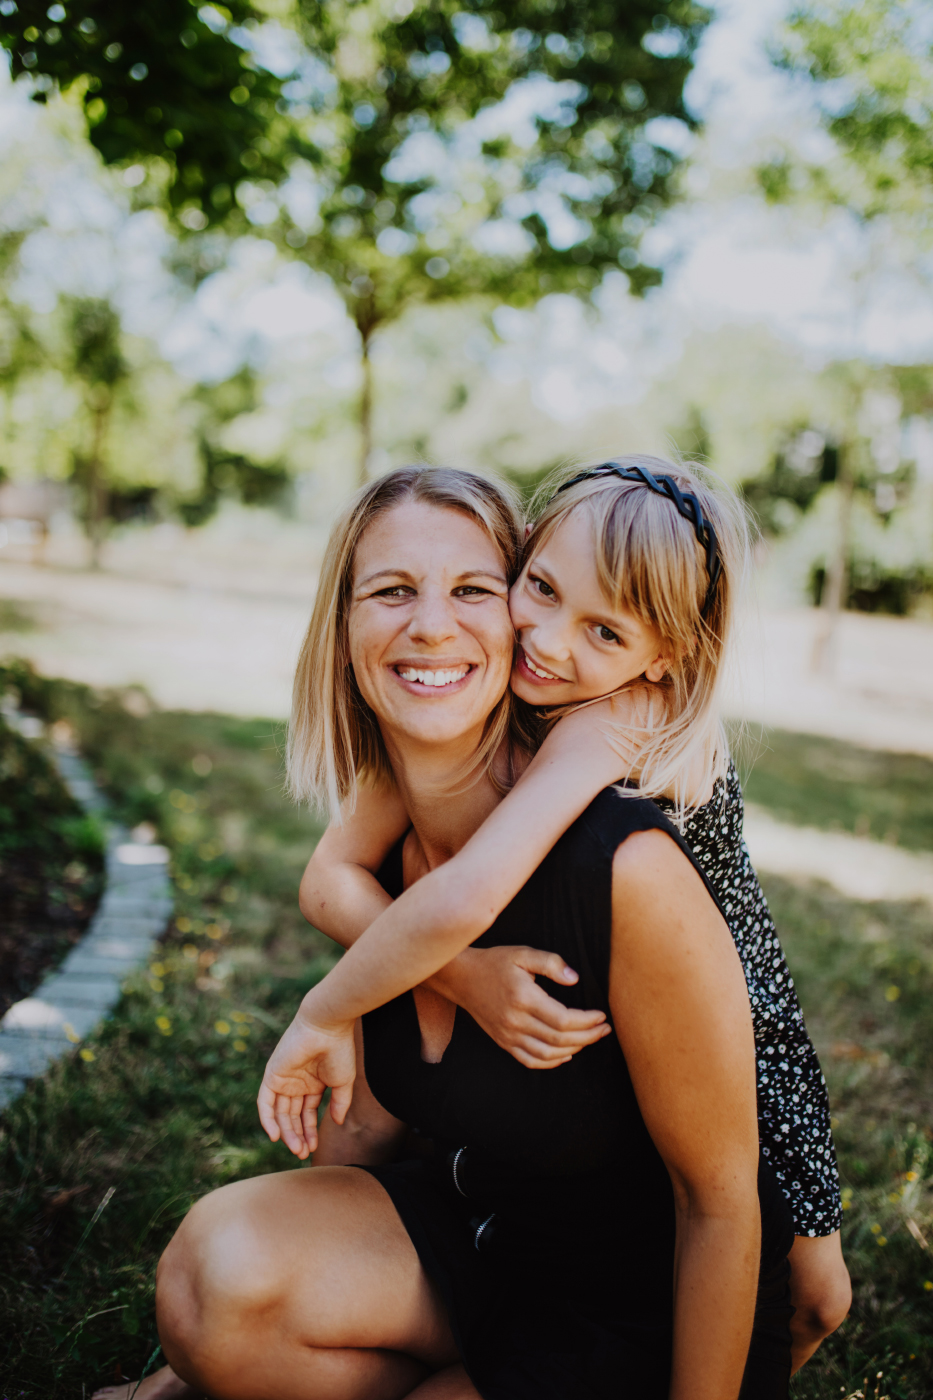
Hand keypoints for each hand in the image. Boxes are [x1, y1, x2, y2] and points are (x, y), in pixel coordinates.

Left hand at [257, 1010, 355, 1158]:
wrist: (328, 1027)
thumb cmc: (339, 1051)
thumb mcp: (343, 1083)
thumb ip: (339, 1104)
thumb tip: (337, 1123)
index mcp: (313, 1084)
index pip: (307, 1114)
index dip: (309, 1132)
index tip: (313, 1149)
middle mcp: (296, 1083)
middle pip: (292, 1117)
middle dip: (298, 1136)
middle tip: (303, 1153)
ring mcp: (283, 1079)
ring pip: (280, 1113)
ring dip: (286, 1133)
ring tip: (296, 1149)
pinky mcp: (272, 1075)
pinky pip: (265, 1102)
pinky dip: (267, 1120)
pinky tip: (275, 1136)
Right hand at [430, 946, 610, 1068]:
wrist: (461, 978)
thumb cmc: (495, 963)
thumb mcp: (522, 953)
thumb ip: (550, 963)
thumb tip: (574, 979)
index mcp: (523, 998)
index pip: (563, 1019)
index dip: (587, 1021)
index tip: (601, 1015)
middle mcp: (515, 1021)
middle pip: (560, 1039)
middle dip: (588, 1036)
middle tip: (604, 1028)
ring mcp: (508, 1035)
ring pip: (548, 1054)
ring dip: (574, 1049)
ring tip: (590, 1038)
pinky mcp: (503, 1042)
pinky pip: (530, 1060)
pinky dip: (551, 1062)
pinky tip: (566, 1053)